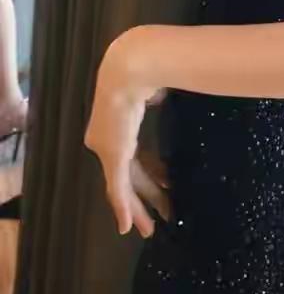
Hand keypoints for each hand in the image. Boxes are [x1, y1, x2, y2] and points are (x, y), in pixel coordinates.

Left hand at [85, 37, 163, 238]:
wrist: (133, 67)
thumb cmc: (150, 70)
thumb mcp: (154, 90)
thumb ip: (157, 98)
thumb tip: (165, 96)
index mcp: (118, 120)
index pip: (134, 155)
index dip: (150, 172)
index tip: (166, 185)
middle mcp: (107, 138)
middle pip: (128, 174)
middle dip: (145, 195)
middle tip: (159, 216)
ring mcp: (108, 148)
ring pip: (123, 186)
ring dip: (138, 207)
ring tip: (151, 227)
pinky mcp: (112, 155)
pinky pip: (118, 188)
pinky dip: (123, 208)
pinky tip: (127, 227)